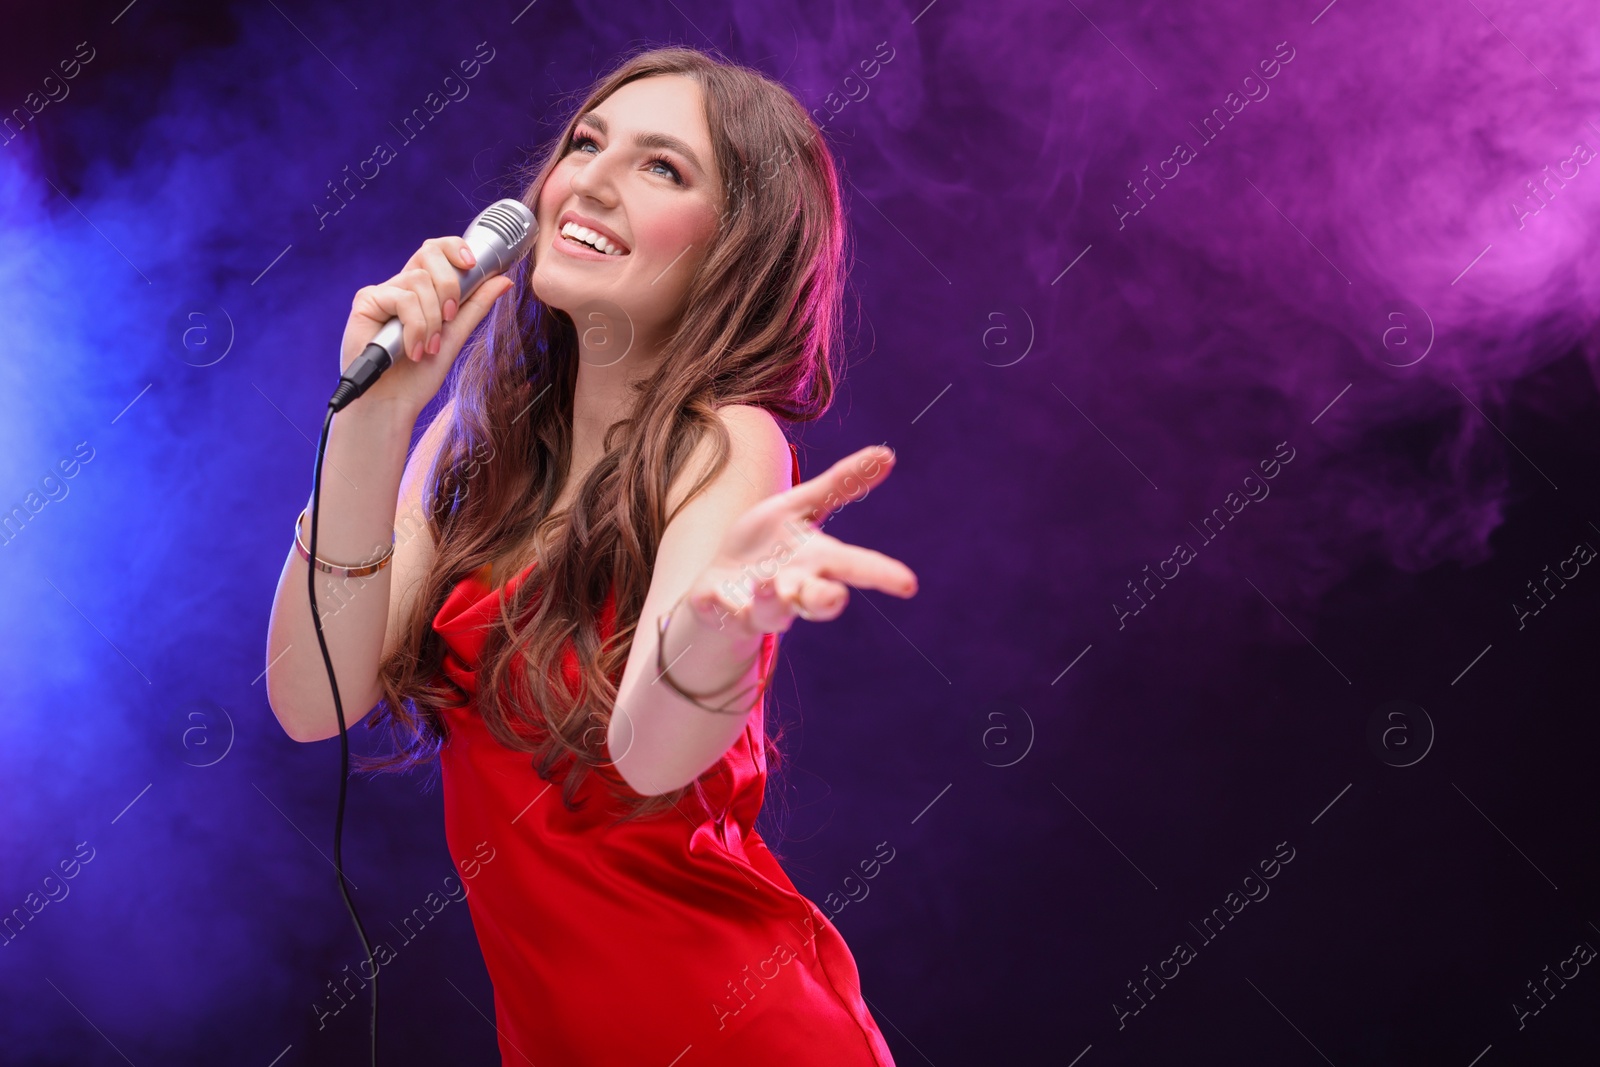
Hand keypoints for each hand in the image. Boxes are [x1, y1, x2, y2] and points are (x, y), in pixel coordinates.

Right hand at [338, 235, 520, 415]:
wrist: (394, 402)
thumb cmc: (419, 374)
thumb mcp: (456, 335)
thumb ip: (476, 306)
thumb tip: (505, 280)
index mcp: (422, 290)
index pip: (438, 251)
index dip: (455, 248)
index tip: (472, 265)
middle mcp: (401, 285)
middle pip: (428, 253)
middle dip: (449, 285)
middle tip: (450, 317)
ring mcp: (382, 292)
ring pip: (419, 280)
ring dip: (432, 319)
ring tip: (428, 347)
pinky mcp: (366, 301)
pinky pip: (402, 298)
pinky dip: (415, 327)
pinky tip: (413, 349)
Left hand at [684, 444, 918, 636]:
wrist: (719, 582)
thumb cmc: (768, 544)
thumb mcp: (799, 507)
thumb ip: (840, 485)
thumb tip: (887, 454)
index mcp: (815, 561)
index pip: (853, 567)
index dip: (880, 574)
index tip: (908, 584)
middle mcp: (794, 588)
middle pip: (819, 601)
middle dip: (826, 600)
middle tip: (834, 596)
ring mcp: (760, 605)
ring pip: (774, 612)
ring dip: (774, 600)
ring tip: (768, 583)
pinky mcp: (726, 610)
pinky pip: (728, 613)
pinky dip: (728, 605)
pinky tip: (721, 598)